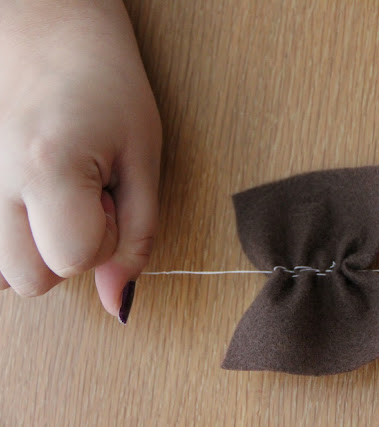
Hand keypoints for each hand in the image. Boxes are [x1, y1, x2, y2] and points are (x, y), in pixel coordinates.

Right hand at [0, 0, 160, 321]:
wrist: (46, 24)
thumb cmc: (104, 79)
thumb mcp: (142, 157)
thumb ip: (136, 234)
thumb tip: (117, 302)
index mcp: (46, 169)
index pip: (73, 261)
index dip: (103, 238)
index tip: (110, 197)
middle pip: (31, 281)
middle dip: (68, 251)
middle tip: (82, 196)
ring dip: (34, 248)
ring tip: (52, 194)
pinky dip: (7, 236)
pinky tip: (27, 198)